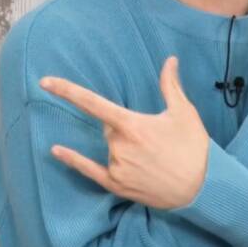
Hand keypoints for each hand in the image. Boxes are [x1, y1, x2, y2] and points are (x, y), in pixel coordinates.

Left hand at [39, 56, 209, 209]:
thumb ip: (170, 85)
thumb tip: (170, 59)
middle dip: (125, 127)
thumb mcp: (184, 112)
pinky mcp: (117, 185)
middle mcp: (120, 146)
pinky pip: (89, 170)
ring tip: (152, 157)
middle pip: (110, 127)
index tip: (45, 82)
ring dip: (123, 147)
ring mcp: (117, 167)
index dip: (67, 91)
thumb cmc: (194, 147)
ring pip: (109, 147)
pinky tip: (56, 150)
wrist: (202, 187)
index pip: (93, 103)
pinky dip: (73, 160)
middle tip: (154, 138)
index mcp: (132, 125)